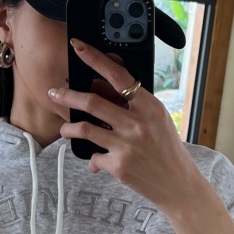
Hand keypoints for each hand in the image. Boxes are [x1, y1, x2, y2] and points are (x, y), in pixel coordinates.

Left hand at [50, 39, 202, 216]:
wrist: (179, 186)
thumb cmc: (168, 152)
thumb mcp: (158, 122)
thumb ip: (135, 107)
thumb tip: (104, 94)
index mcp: (149, 106)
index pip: (118, 76)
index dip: (95, 59)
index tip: (78, 48)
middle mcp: (137, 123)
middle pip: (92, 102)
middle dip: (67, 95)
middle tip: (54, 93)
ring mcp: (127, 145)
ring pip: (84, 129)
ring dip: (69, 129)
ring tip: (65, 130)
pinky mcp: (119, 166)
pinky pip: (94, 158)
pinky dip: (92, 161)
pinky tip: (97, 163)